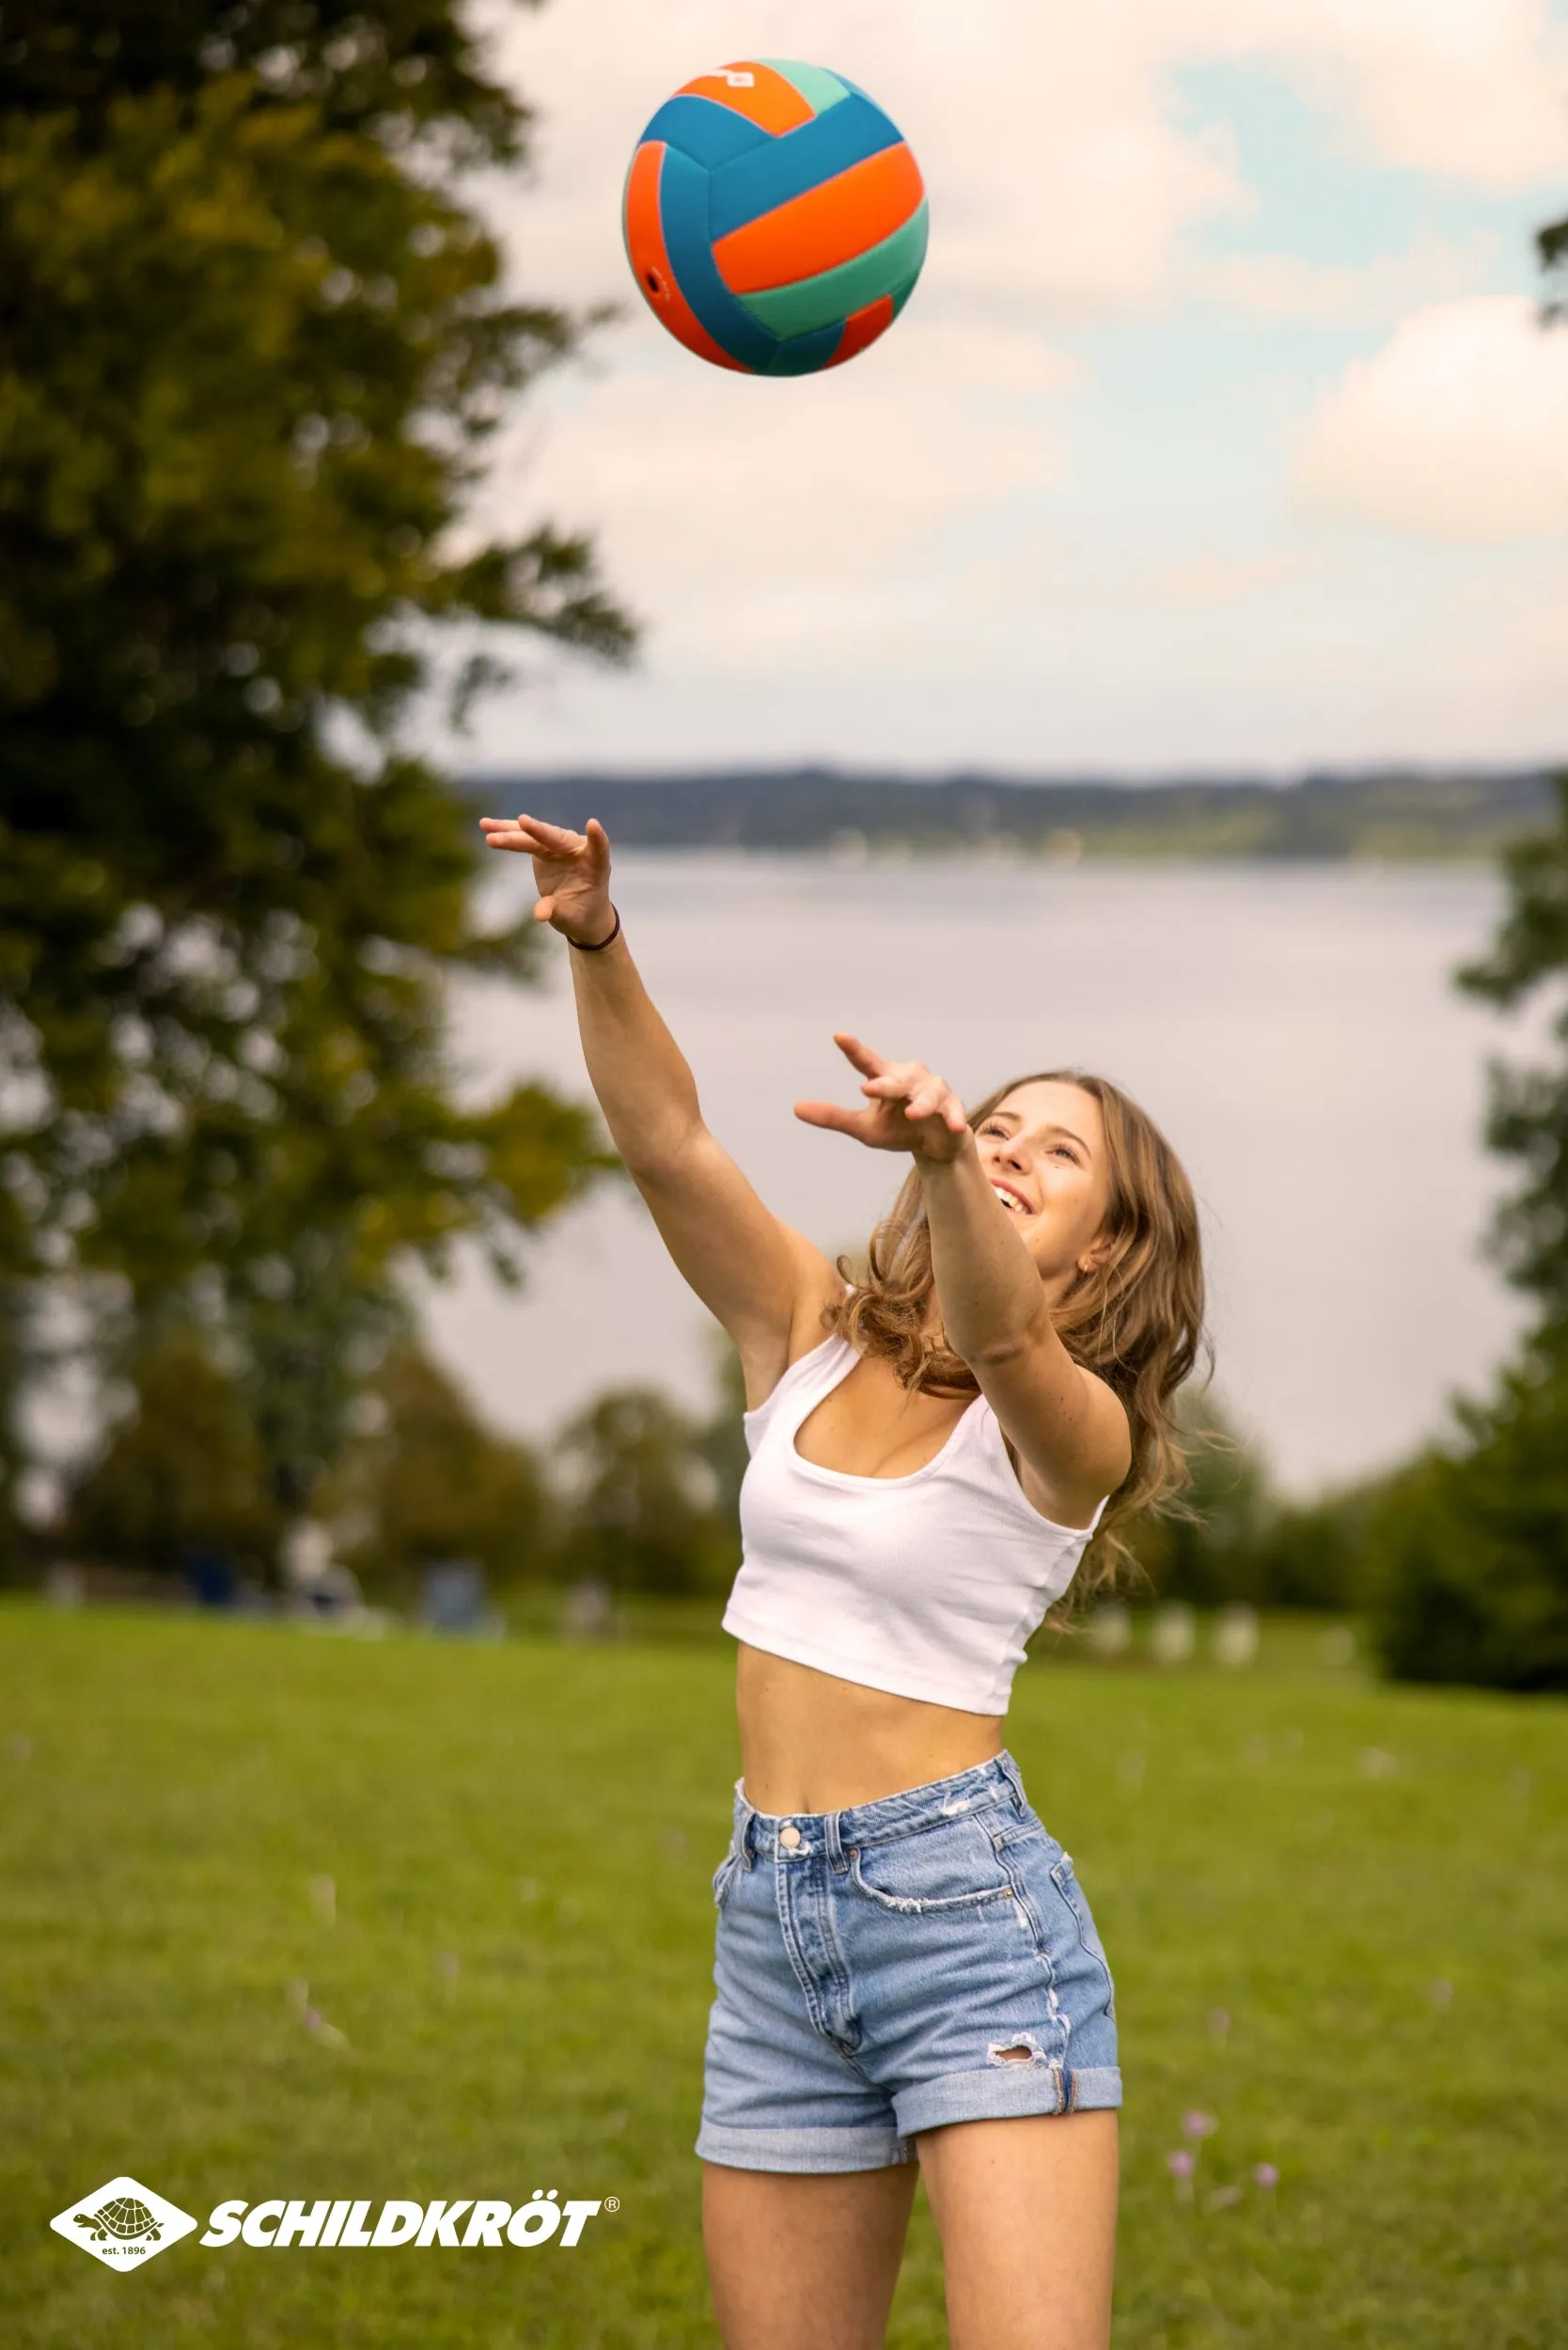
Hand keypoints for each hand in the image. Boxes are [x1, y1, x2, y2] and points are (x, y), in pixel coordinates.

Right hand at [478, 813, 614, 945]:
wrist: (580, 912)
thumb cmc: (581, 915)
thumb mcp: (570, 917)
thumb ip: (556, 911)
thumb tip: (539, 914)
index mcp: (595, 866)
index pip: (598, 849)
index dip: (596, 838)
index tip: (593, 825)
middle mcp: (577, 850)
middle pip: (556, 838)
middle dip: (538, 831)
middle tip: (522, 822)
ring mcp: (558, 846)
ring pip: (535, 835)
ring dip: (511, 831)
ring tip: (487, 827)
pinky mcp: (543, 848)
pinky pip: (523, 839)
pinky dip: (506, 834)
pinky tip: (486, 826)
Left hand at [794, 1035, 971, 1163]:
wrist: (935, 1146)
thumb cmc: (898, 1129)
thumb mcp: (863, 1128)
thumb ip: (833, 1117)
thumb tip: (796, 1107)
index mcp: (885, 1078)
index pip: (867, 1062)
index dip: (854, 1049)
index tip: (838, 1036)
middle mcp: (910, 1078)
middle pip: (896, 1078)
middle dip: (886, 1084)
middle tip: (868, 1089)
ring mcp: (934, 1091)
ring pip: (928, 1092)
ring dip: (921, 1102)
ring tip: (912, 1113)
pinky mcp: (953, 1107)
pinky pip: (953, 1110)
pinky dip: (954, 1117)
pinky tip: (954, 1127)